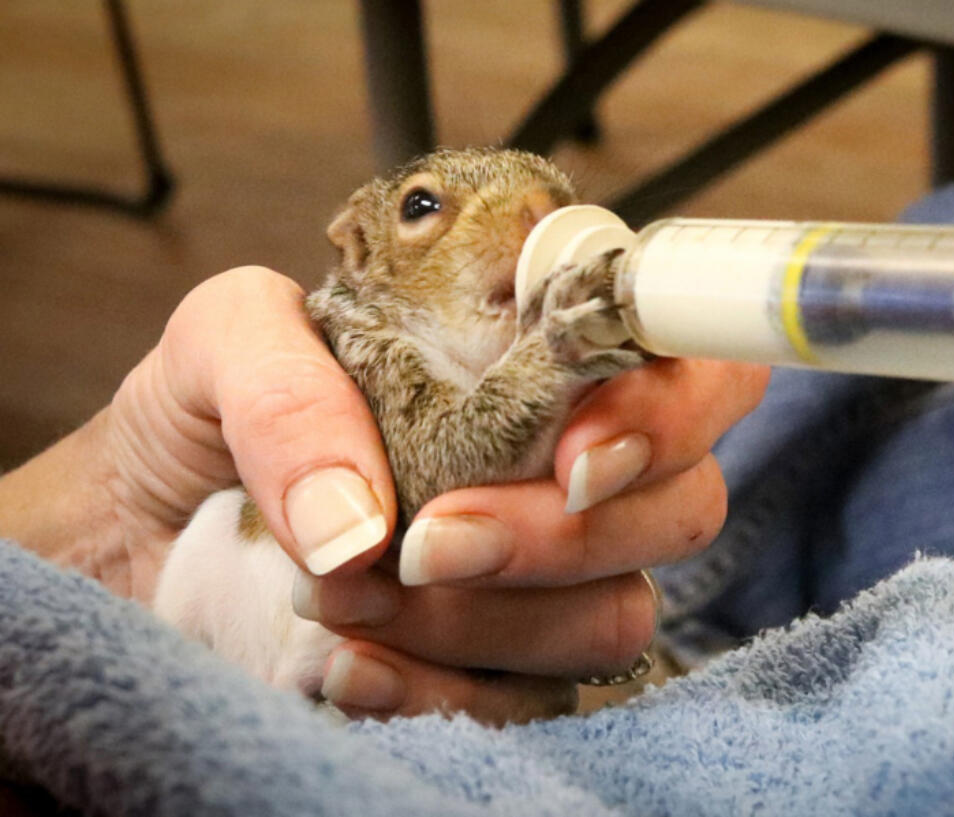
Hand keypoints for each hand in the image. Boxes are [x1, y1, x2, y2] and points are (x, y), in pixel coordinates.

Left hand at [0, 264, 767, 724]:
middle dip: (560, 538)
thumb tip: (361, 522)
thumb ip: (285, 383)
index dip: (671, 407)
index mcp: (538, 350)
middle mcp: (566, 462)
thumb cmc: (207, 414)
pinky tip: (346, 669)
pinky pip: (535, 704)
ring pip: (616, 615)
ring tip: (343, 596)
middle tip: (427, 543)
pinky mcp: (508, 667)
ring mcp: (551, 577)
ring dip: (482, 620)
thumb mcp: (220, 344)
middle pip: (683, 504)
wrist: (146, 528)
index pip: (690, 356)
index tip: (573, 459)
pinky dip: (439, 694)